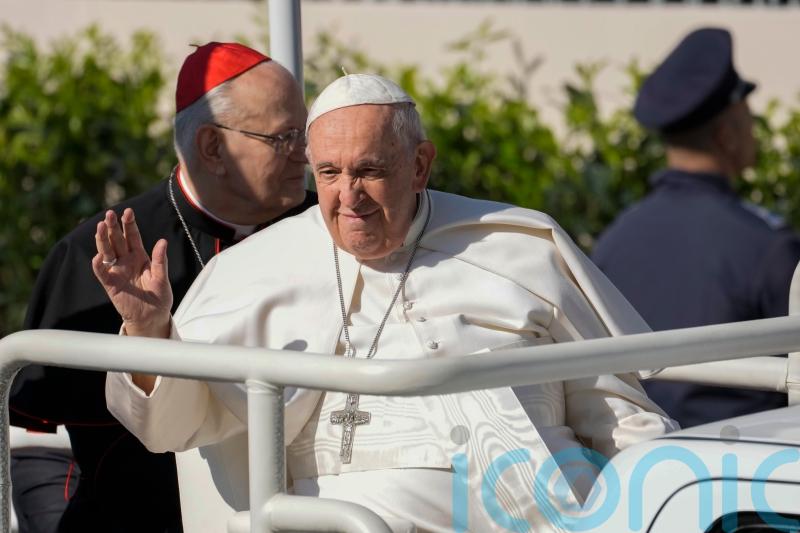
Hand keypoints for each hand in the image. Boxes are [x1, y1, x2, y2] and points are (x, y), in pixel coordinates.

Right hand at [92, 208, 172, 337]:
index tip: (128, 212)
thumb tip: (162, 241)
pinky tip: (98, 256)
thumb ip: (160, 261)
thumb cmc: (159, 297)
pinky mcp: (110, 284)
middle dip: (113, 227)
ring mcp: (117, 271)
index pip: (132, 236)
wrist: (152, 316)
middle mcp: (126, 261)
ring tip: (101, 226)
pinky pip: (102, 272)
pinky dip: (98, 265)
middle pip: (117, 240)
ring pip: (107, 252)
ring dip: (103, 240)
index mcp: (140, 256)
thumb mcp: (162, 278)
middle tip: (109, 214)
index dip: (129, 224)